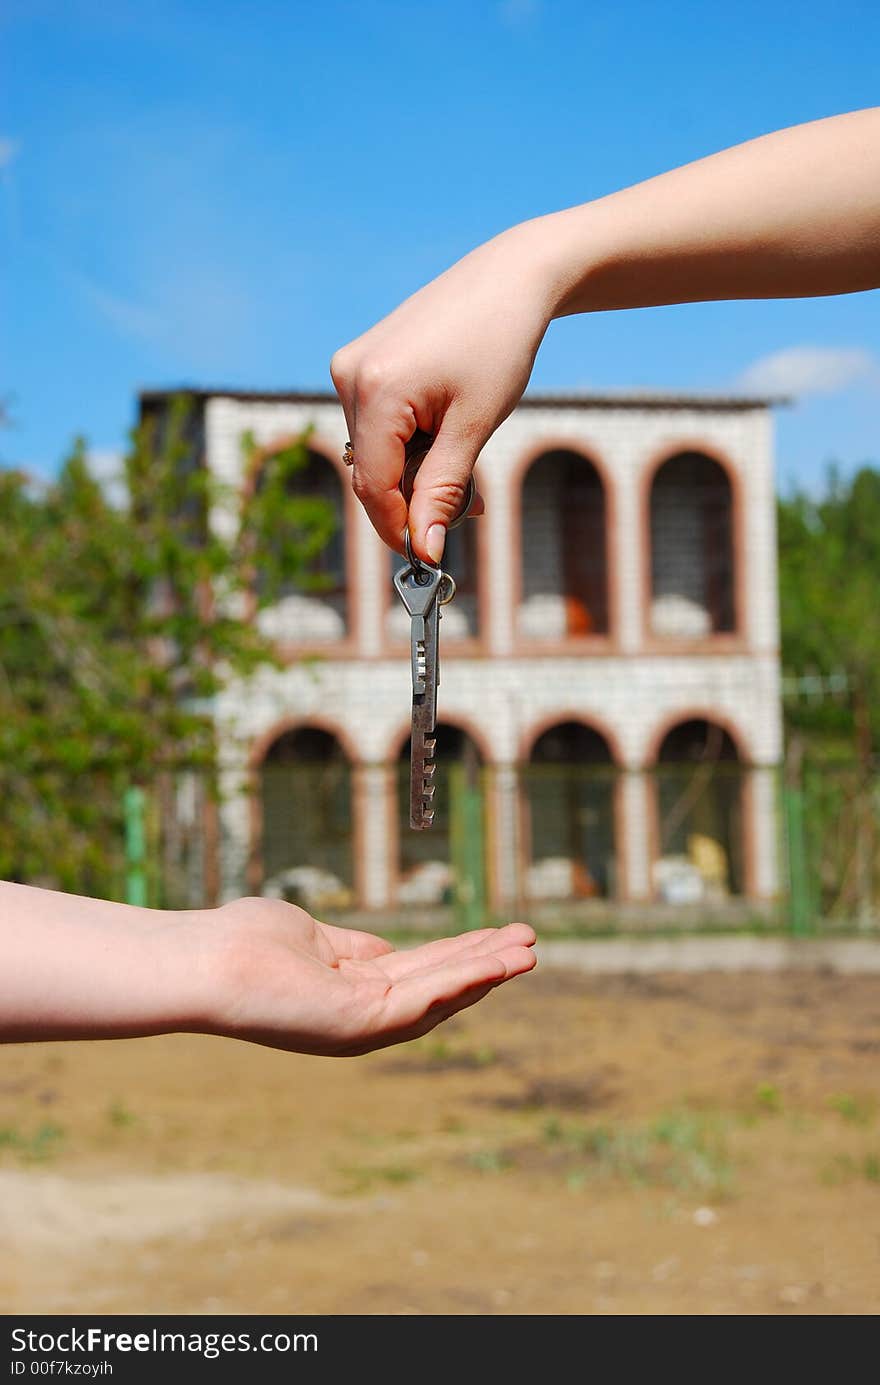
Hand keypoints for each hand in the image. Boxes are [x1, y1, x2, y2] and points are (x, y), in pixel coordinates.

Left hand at [205, 898, 536, 1055]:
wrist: (205, 961)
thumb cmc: (244, 943)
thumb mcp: (312, 939)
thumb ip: (350, 950)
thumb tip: (384, 952)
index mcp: (352, 994)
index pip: (418, 973)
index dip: (461, 953)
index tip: (499, 934)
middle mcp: (362, 1017)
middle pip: (438, 987)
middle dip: (485, 963)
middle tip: (531, 942)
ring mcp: (362, 1026)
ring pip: (439, 998)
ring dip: (486, 973)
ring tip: (530, 951)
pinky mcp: (359, 1025)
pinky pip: (422, 1001)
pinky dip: (462, 981)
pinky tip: (495, 962)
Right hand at [330, 220, 558, 562]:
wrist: (509, 278)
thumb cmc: (500, 344)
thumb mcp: (474, 427)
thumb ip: (443, 491)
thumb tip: (426, 549)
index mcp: (376, 389)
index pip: (371, 485)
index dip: (398, 527)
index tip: (430, 557)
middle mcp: (350, 375)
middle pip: (370, 471)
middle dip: (413, 501)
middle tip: (469, 509)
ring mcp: (351, 366)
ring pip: (374, 451)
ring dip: (414, 473)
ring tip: (466, 466)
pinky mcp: (361, 362)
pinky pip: (376, 424)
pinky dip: (408, 444)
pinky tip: (445, 436)